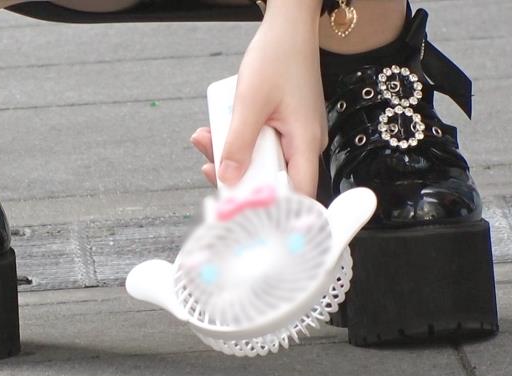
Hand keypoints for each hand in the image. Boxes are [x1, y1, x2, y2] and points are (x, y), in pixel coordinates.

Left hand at [192, 0, 327, 196]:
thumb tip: (227, 177)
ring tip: (205, 136)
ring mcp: (293, 136)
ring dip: (231, 153)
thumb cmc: (278, 57)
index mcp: (305, 142)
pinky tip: (217, 128)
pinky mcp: (282, 128)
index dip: (272, 207)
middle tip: (208, 163)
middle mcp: (304, 144)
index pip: (297, 193)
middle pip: (271, 178)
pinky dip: (237, 139)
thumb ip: (238, 143)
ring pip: (259, 161)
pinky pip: (258, 144)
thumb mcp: (250, 103)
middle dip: (236, 173)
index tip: (240, 208)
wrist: (286, 30)